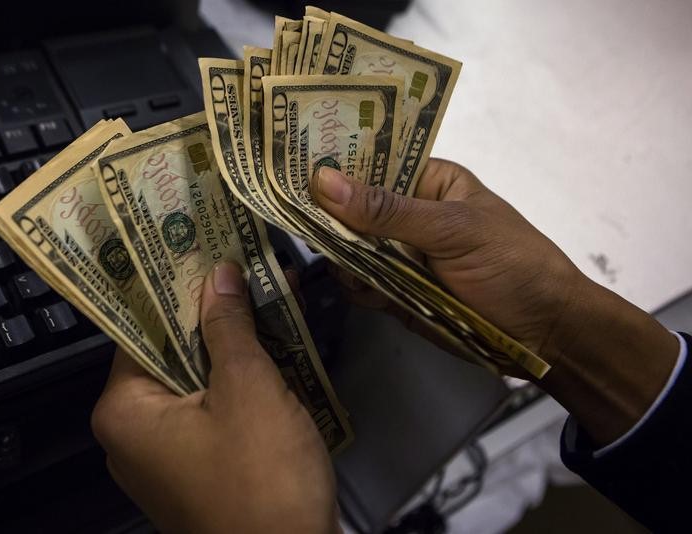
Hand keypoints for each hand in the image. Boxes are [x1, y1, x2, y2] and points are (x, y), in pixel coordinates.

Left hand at [91, 262, 337, 532]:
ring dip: (231, 346)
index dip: (174, 285)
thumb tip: (219, 273)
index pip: (140, 327)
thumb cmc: (262, 479)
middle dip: (211, 314)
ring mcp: (164, 458)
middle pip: (169, 353)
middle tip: (241, 264)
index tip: (202, 247)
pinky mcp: (196, 471)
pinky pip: (211, 411)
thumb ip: (229, 326)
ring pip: (195, 380)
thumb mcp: (249, 389)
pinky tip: (271, 350)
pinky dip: (238, 383)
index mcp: (123, 411)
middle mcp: (131, 435)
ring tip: (263, 296)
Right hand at [312, 160, 677, 444]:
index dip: (336, 164)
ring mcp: (400, 256)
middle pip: (353, 209)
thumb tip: (323, 181)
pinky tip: (357, 287)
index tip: (290, 165)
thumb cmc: (511, 264)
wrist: (546, 334)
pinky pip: (361, 285)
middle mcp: (407, 215)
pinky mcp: (396, 294)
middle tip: (288, 214)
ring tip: (331, 257)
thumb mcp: (452, 230)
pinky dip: (355, 287)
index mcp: (428, 182)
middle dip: (328, 215)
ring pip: (351, 249)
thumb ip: (387, 210)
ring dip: (340, 255)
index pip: (373, 163)